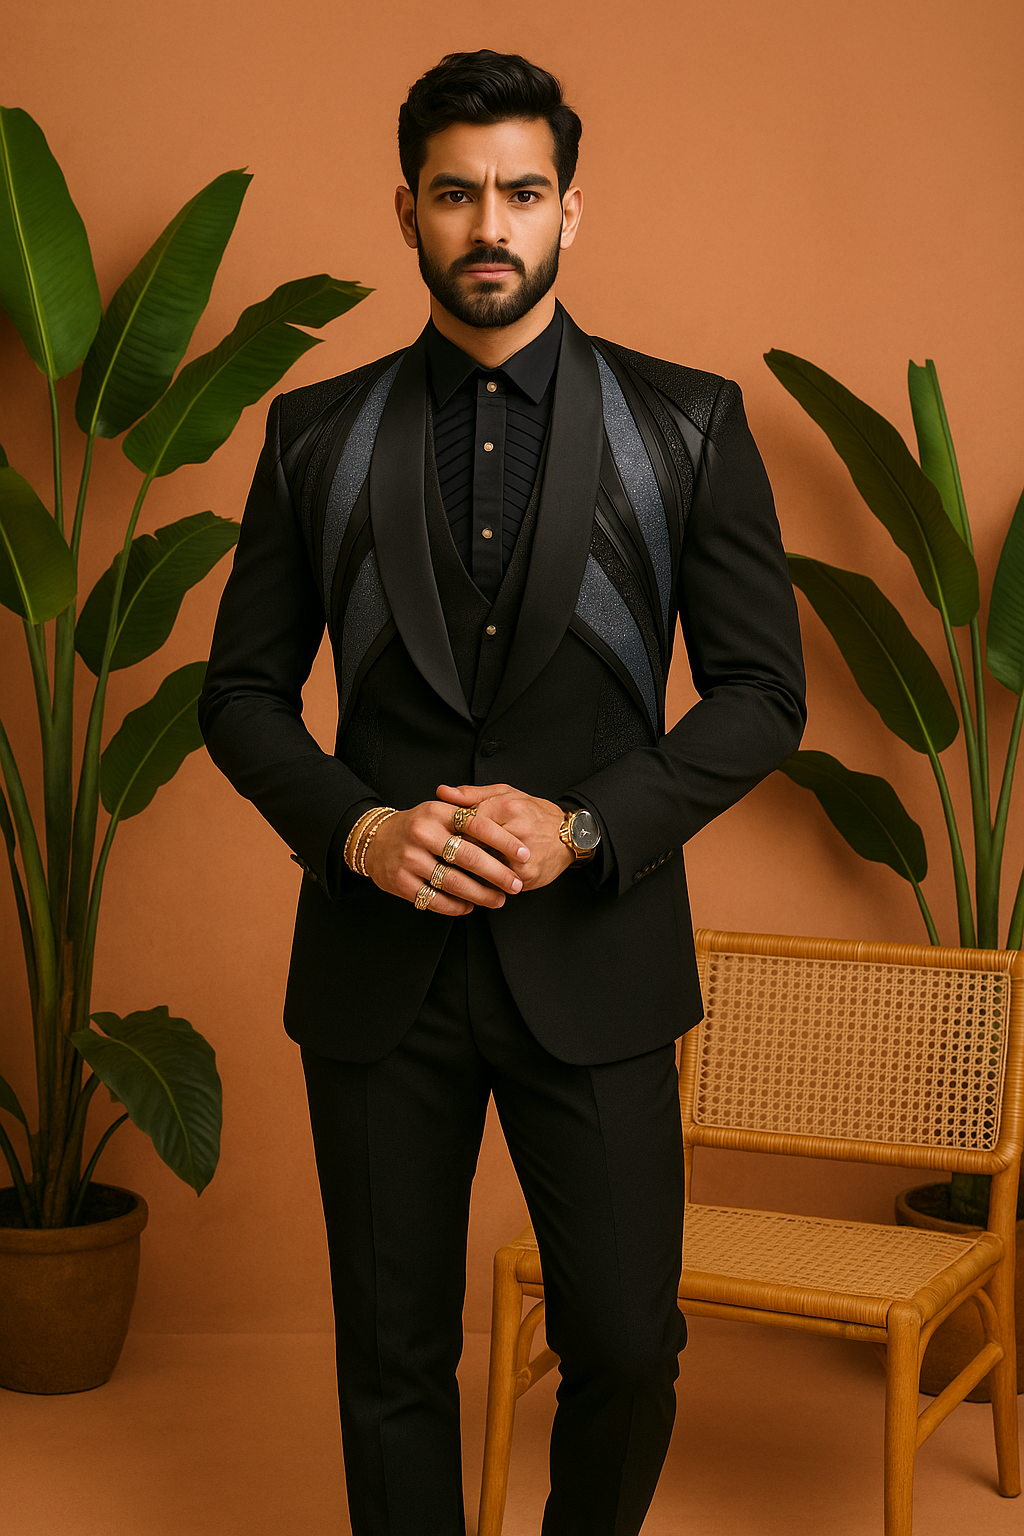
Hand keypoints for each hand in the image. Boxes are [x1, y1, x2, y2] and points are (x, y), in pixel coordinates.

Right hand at [363, 799, 529, 914]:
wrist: (373, 840)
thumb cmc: (416, 826)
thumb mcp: (438, 811)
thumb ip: (467, 813)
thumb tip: (506, 823)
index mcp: (436, 812)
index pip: (477, 824)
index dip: (504, 840)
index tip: (524, 854)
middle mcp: (422, 833)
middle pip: (469, 856)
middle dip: (498, 873)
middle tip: (516, 884)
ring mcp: (410, 859)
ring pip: (453, 882)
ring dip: (480, 894)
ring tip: (497, 899)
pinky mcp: (401, 882)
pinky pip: (434, 899)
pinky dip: (455, 906)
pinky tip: (469, 906)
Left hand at [435, 783, 573, 891]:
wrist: (571, 835)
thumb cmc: (535, 813)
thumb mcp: (506, 794)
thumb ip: (471, 794)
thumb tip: (442, 792)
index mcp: (508, 807)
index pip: (466, 822)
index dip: (451, 831)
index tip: (443, 836)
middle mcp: (516, 830)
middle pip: (472, 846)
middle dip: (457, 851)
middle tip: (445, 854)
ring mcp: (522, 856)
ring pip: (482, 867)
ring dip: (468, 869)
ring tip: (458, 867)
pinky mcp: (527, 876)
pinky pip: (495, 882)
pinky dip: (484, 881)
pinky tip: (478, 878)